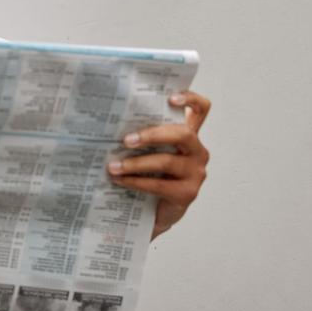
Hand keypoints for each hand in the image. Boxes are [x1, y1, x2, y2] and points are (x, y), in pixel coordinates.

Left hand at [106, 91, 211, 238]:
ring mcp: (195, 173)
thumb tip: (110, 121)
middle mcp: (197, 151)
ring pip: (167, 162)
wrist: (153, 212)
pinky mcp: (188, 193)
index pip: (201, 109)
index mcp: (188, 135)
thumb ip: (141, 135)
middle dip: (152, 135)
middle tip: (126, 140)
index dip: (190, 100)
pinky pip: (159, 185)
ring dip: (136, 163)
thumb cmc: (149, 174)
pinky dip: (136, 182)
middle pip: (183, 134)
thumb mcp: (147, 151)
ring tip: (113, 166)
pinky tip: (120, 180)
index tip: (171, 98)